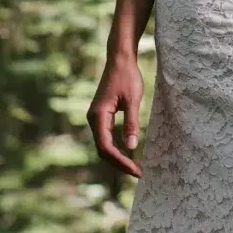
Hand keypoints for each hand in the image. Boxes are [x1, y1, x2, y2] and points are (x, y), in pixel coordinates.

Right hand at [88, 48, 144, 177]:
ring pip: (104, 145)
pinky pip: (107, 137)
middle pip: (103, 150)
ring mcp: (96, 118)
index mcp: (98, 116)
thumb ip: (131, 123)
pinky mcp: (102, 116)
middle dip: (120, 163)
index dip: (120, 161)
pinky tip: (130, 154)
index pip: (106, 147)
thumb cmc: (127, 77)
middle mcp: (93, 119)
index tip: (136, 170)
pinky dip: (117, 148)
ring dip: (118, 158)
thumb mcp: (133, 100)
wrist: (120, 59)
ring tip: (136, 168)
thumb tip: (132, 147)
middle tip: (139, 173)